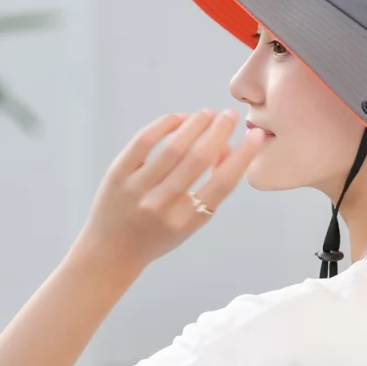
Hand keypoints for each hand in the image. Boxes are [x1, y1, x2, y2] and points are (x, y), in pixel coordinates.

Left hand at [73, 108, 267, 274]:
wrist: (111, 252)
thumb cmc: (157, 236)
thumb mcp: (189, 223)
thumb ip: (209, 191)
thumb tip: (225, 148)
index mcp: (186, 221)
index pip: (221, 184)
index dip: (242, 157)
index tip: (255, 136)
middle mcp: (162, 206)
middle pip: (197, 160)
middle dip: (219, 132)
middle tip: (230, 115)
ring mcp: (137, 189)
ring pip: (172, 148)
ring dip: (195, 125)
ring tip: (208, 113)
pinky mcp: (117, 175)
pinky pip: (143, 142)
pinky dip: (165, 126)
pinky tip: (179, 118)